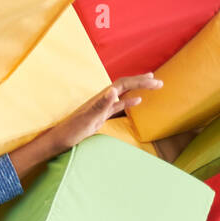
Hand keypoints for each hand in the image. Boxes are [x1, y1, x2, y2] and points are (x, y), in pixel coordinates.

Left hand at [9, 73, 164, 179]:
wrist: (59, 140)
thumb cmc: (71, 131)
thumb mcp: (88, 119)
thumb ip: (101, 105)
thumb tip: (113, 89)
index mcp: (101, 97)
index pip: (124, 84)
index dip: (140, 81)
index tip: (155, 80)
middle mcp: (102, 99)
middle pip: (125, 86)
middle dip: (142, 82)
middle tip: (160, 81)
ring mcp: (102, 107)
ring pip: (124, 94)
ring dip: (138, 89)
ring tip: (153, 84)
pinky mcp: (100, 116)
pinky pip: (118, 106)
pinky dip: (129, 102)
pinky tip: (137, 102)